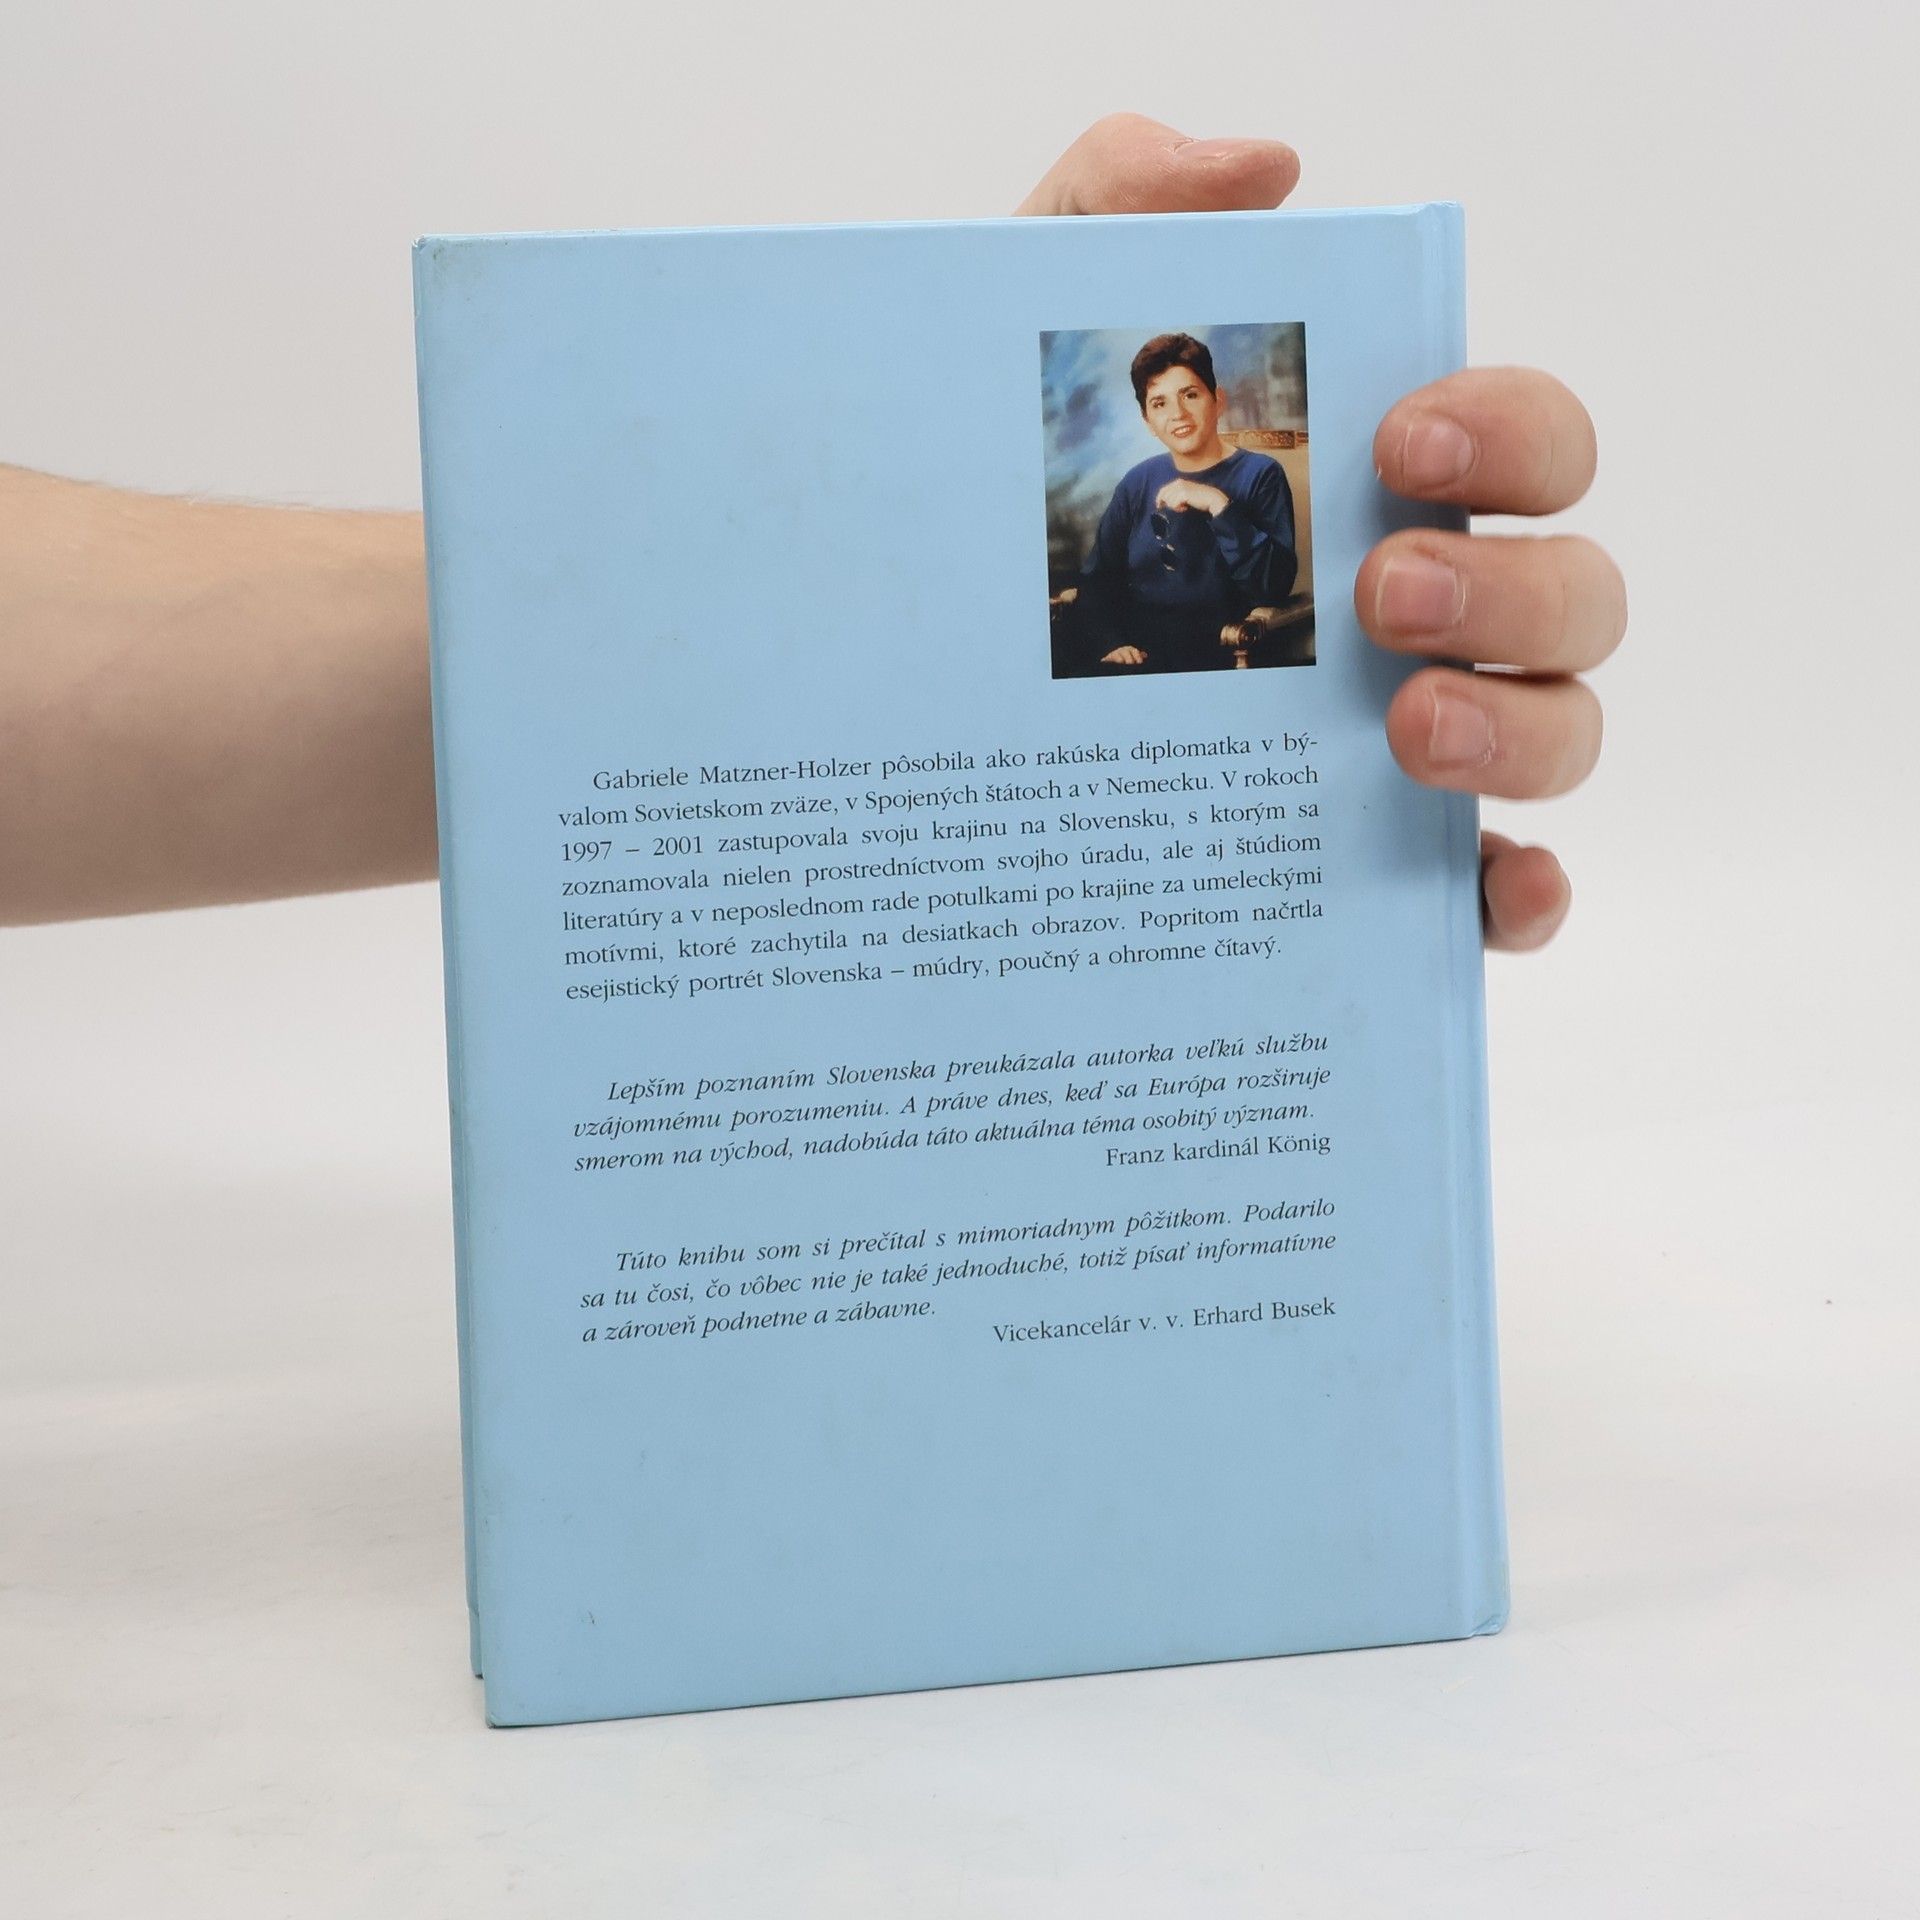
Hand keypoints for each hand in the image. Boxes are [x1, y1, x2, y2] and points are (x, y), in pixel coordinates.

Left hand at [1017, 114, 1621, 952]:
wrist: (908, 698)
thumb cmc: (1000, 513)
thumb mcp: (1020, 349)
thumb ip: (1118, 212)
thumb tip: (1265, 169)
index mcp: (1384, 495)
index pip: (1528, 440)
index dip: (1509, 430)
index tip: (1399, 439)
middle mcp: (1429, 619)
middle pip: (1574, 593)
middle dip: (1509, 584)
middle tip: (1378, 594)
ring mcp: (1420, 751)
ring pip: (1565, 733)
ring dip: (1524, 730)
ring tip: (1402, 730)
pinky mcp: (1385, 872)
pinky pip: (1501, 892)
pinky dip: (1524, 894)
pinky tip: (1494, 889)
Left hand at [1154, 479, 1230, 514]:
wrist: (1211, 499)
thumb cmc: (1200, 499)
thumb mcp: (1186, 495)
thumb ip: (1176, 496)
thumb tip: (1165, 503)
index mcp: (1178, 482)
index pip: (1163, 490)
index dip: (1159, 499)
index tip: (1159, 507)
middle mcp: (1178, 483)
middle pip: (1163, 495)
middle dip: (1167, 504)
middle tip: (1176, 508)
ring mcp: (1181, 487)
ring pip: (1168, 500)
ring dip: (1174, 506)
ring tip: (1184, 508)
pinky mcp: (1184, 493)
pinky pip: (1174, 504)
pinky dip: (1178, 508)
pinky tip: (1185, 508)